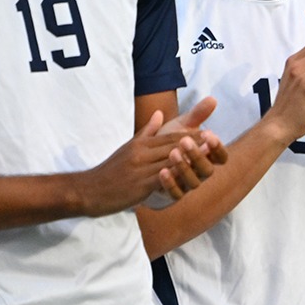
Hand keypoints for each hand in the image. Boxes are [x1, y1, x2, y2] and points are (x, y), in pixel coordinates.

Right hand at [82, 96, 223, 214]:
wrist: (88, 190)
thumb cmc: (111, 171)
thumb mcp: (129, 148)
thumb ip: (146, 132)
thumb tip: (160, 114)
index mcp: (140, 144)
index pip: (169, 137)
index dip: (191, 136)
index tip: (210, 133)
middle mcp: (140, 153)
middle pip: (173, 146)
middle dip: (196, 144)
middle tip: (216, 141)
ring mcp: (140, 168)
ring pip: (169, 161)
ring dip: (191, 158)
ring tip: (210, 156)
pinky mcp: (139, 184)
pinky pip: (161, 178)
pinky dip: (175, 175)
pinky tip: (190, 175)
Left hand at [151, 96, 228, 203]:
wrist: (140, 168)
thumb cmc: (163, 147)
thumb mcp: (179, 129)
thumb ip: (196, 116)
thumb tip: (213, 99)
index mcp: (204, 159)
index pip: (221, 157)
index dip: (217, 148)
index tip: (209, 134)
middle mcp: (199, 173)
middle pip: (208, 170)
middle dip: (198, 155)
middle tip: (186, 140)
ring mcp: (186, 185)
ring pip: (193, 182)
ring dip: (184, 167)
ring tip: (173, 153)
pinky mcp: (171, 195)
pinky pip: (176, 194)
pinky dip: (170, 183)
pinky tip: (162, 170)